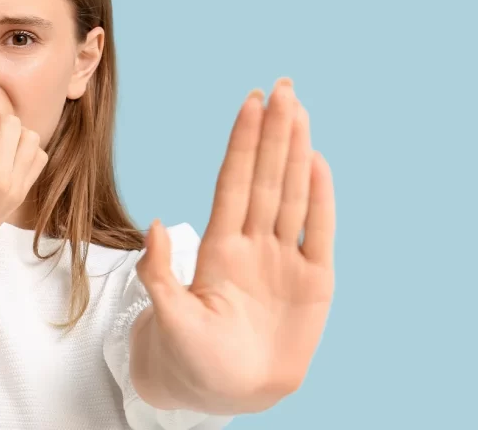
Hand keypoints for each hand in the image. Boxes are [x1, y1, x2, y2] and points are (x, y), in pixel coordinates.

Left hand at [135, 78, 335, 412]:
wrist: (226, 391)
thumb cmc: (190, 356)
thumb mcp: (168, 317)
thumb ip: (161, 273)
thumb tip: (156, 224)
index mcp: (219, 247)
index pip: (233, 182)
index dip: (242, 143)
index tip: (249, 103)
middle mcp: (253, 243)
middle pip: (265, 177)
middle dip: (272, 132)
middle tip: (281, 86)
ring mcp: (284, 259)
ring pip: (292, 194)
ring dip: (297, 152)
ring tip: (299, 110)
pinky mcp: (313, 282)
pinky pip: (319, 232)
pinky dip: (321, 199)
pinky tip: (318, 162)